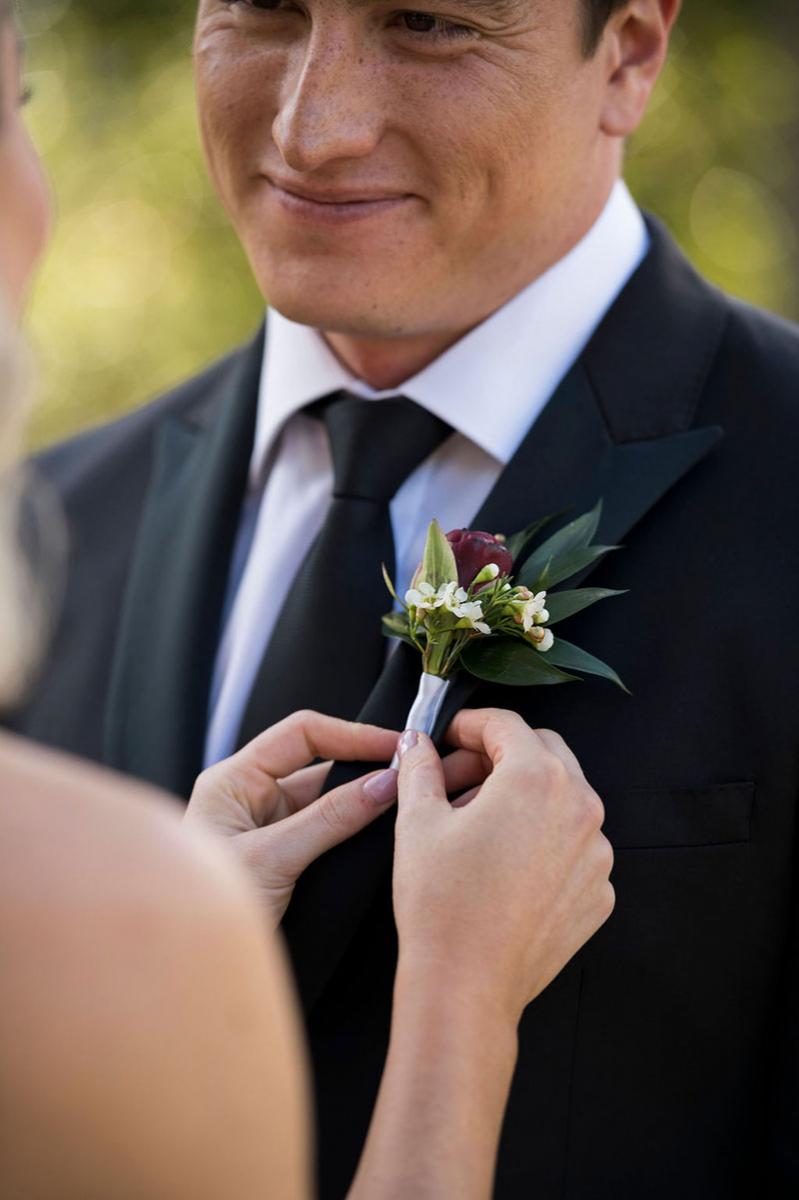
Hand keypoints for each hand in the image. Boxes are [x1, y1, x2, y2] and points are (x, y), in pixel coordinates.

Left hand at [184, 710, 488, 927]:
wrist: (187, 971)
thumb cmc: (200, 912)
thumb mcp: (271, 859)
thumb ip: (330, 820)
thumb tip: (383, 785)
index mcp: (234, 780)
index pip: (302, 734)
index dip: (351, 735)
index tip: (394, 746)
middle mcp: (251, 797)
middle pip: (321, 765)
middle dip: (365, 767)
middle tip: (411, 774)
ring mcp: (268, 828)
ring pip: (329, 801)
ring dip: (364, 801)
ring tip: (406, 801)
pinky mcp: (285, 858)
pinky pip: (328, 832)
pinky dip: (356, 830)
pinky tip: (384, 835)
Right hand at [392, 709, 614, 1023]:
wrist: (466, 984)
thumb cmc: (441, 901)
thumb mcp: (418, 821)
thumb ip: (421, 767)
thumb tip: (418, 744)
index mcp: (537, 777)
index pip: (506, 724)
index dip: (469, 725)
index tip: (446, 738)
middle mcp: (581, 806)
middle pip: (543, 753)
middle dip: (499, 756)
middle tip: (457, 779)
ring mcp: (597, 852)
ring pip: (562, 799)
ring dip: (522, 798)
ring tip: (475, 826)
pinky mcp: (599, 891)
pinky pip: (573, 845)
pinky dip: (543, 841)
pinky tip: (503, 865)